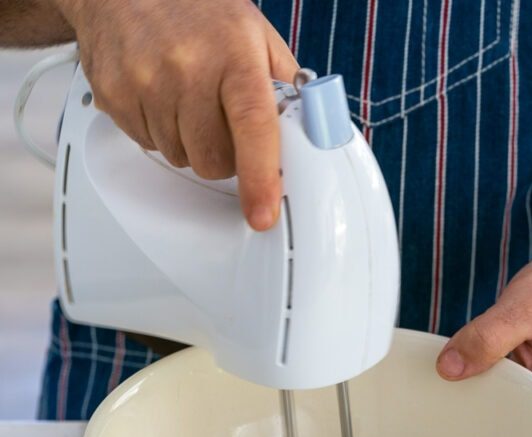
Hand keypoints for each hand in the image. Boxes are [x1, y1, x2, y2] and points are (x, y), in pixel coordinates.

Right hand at [54, 0, 297, 229]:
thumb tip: (309, 130)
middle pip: (214, 161)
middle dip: (223, 155)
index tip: (262, 213)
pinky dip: (159, 131)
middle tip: (219, 121)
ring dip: (189, 143)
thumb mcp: (254, 34)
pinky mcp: (115, 96)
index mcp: (233, 53)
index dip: (259, 177)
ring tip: (186, 98)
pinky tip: (160, 96)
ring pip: (180, 158)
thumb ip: (284, 84)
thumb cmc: (195, 10)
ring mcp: (145, 82)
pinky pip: (148, 145)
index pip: (253, 126)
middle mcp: (187, 67)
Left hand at [436, 244, 531, 407]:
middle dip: (473, 396)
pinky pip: (504, 381)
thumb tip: (448, 368)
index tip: (448, 398)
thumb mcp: (524, 308)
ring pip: (499, 396)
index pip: (508, 426)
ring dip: (478, 380)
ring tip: (460, 368)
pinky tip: (476, 358)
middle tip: (448, 377)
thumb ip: (486, 339)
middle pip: (501, 415)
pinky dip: (487, 368)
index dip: (474, 414)